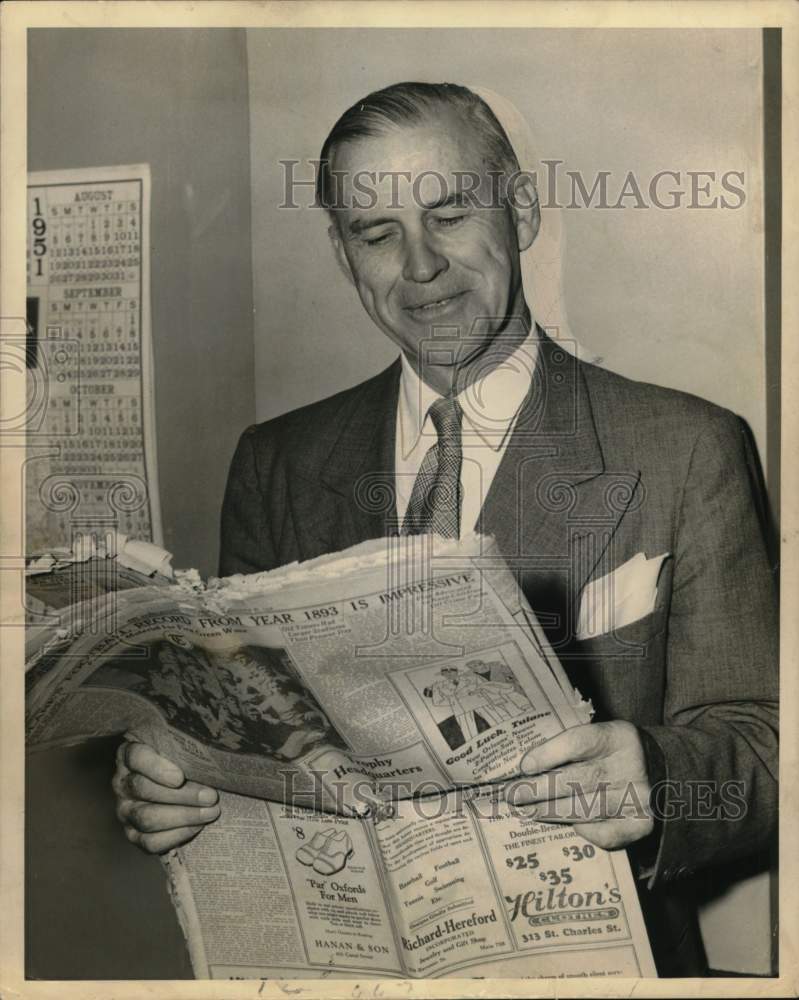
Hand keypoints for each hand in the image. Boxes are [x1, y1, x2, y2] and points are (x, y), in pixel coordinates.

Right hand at [112, 740, 220, 852]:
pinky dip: (177, 835)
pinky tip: (198, 827)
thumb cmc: (182, 762)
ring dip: (184, 816)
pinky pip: (150, 842)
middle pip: (144, 789)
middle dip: (182, 795)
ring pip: (147, 818)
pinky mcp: (133, 835)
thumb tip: (209, 758)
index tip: (179, 778)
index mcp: (129, 755)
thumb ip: (186, 749)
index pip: (136, 757)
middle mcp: (122, 783)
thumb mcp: (180, 750)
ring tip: (210, 812)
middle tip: (210, 796)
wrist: (178, 790)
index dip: (155, 768)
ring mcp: (125, 811)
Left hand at [510, 721, 653, 849]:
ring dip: (550, 812)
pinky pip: (605, 833)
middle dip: (539, 790)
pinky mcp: (642, 824)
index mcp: (618, 736)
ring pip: (586, 809)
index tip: (523, 767)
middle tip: (513, 796)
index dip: (547, 755)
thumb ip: (570, 747)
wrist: (663, 772)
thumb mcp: (600, 737)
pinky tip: (569, 824)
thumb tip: (525, 768)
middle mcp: (631, 766)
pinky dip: (584, 830)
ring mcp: (639, 797)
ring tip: (528, 811)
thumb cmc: (615, 753)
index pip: (577, 742)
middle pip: (578, 779)